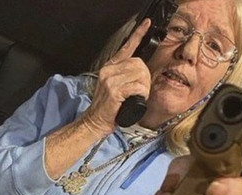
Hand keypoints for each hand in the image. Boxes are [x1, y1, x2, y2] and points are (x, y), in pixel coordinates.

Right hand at [83, 19, 152, 135]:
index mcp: (109, 67)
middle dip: (145, 77)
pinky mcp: (114, 91)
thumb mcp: (113, 87)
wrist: (94, 122)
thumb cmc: (107, 108)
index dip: (138, 35)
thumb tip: (140, 72)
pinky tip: (137, 99)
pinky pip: (137, 86)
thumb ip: (124, 76)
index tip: (146, 25)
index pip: (126, 47)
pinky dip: (141, 93)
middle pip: (138, 63)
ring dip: (144, 87)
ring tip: (139, 96)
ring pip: (139, 74)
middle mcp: (108, 70)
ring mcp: (110, 80)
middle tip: (142, 90)